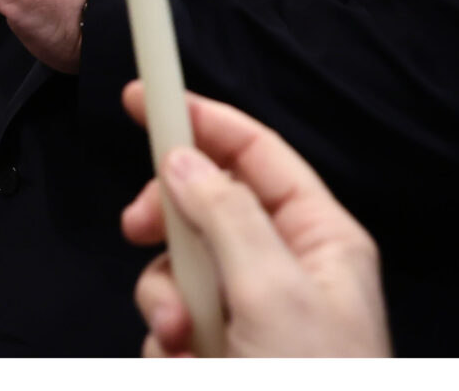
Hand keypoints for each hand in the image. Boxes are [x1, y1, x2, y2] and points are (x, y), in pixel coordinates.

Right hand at [119, 83, 388, 358]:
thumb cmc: (315, 382)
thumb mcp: (274, 291)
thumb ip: (225, 215)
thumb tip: (182, 159)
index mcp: (319, 239)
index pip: (256, 154)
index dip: (201, 118)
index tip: (142, 96)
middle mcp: (284, 269)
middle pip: (202, 205)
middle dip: (166, 223)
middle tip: (138, 229)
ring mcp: (249, 313)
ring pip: (176, 267)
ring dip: (163, 297)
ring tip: (183, 336)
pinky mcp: (219, 350)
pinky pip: (169, 320)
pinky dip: (165, 339)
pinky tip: (185, 359)